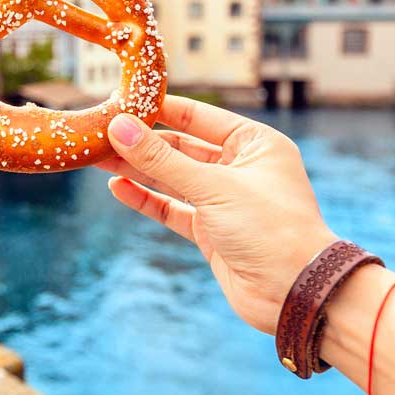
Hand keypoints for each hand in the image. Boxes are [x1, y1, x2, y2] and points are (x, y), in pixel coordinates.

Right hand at [95, 96, 336, 333]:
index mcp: (255, 144)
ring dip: (138, 169)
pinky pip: (172, 208)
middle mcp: (240, 168)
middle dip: (141, 142)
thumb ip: (162, 159)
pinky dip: (146, 198)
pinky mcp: (211, 231)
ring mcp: (224, 200)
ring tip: (98, 158)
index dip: (159, 109)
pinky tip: (118, 187)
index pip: (199, 116)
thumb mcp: (213, 186)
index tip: (122, 101)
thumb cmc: (270, 229)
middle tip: (101, 132)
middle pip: (181, 147)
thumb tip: (119, 128)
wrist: (296, 293)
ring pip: (172, 178)